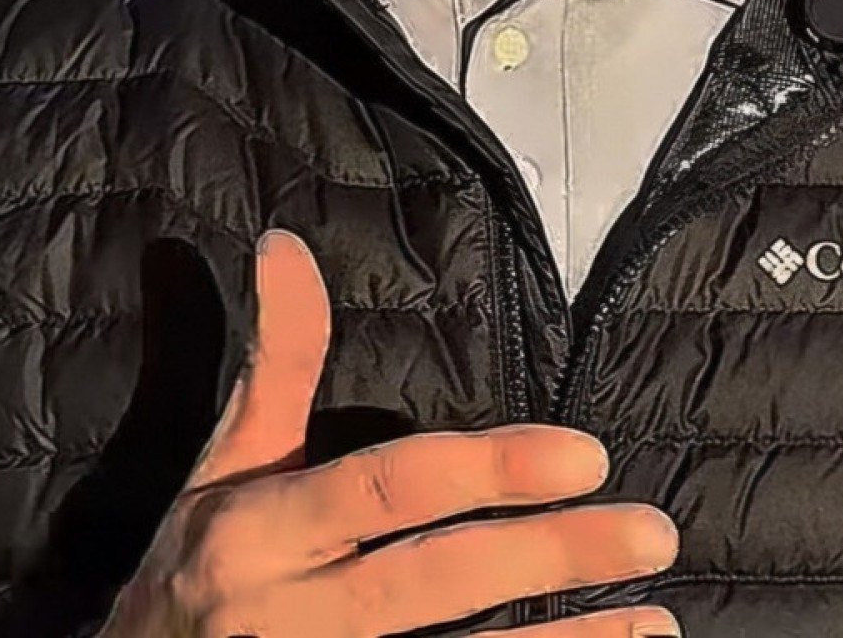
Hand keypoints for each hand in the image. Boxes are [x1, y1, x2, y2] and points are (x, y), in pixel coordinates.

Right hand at [101, 229, 679, 637]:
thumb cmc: (188, 579)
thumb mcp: (220, 469)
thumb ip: (276, 362)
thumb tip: (287, 242)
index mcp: (258, 533)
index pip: (389, 489)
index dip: (489, 469)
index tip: (587, 454)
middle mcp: (287, 618)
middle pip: (435, 583)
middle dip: (550, 558)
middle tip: (653, 531)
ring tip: (654, 621)